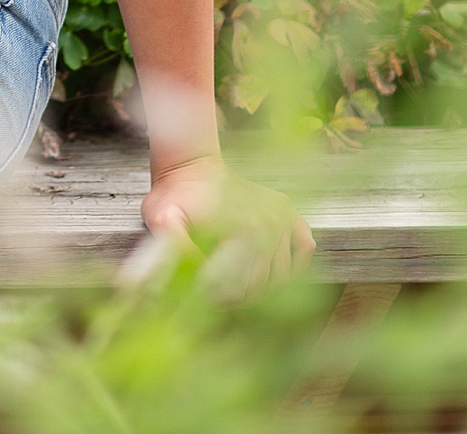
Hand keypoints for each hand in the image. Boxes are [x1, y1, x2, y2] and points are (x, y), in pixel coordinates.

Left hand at [134, 154, 314, 295]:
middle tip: (217, 299)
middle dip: (241, 297)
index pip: (243, 287)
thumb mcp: (162, 217)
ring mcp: (281, 216)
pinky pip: (303, 247)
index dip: (223, 300)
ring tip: (236, 288)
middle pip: (264, 283)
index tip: (204, 299)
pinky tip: (268, 267)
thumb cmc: (173, 196)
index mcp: (245, 229)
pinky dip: (293, 263)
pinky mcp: (287, 211)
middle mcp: (270, 223)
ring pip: (283, 273)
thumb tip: (193, 277)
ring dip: (263, 287)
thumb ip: (173, 245)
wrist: (190, 167)